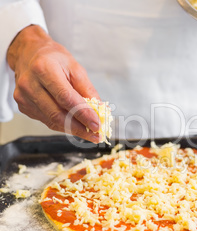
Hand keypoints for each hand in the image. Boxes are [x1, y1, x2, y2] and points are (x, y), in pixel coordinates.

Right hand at [7, 25, 101, 142]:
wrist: (29, 54)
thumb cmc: (54, 59)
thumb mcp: (75, 68)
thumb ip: (87, 90)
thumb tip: (100, 110)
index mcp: (44, 69)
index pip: (66, 98)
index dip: (83, 114)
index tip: (97, 125)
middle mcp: (30, 84)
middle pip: (57, 114)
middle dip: (80, 128)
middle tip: (96, 135)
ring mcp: (23, 97)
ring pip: (52, 121)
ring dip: (73, 129)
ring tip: (89, 133)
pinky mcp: (23, 106)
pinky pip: (46, 121)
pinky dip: (63, 125)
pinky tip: (74, 125)